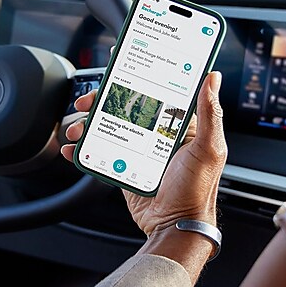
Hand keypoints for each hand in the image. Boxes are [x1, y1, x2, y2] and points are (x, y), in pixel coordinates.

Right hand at [62, 72, 226, 279]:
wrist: (174, 226)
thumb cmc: (197, 190)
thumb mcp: (208, 148)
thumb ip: (210, 113)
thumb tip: (213, 78)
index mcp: (179, 124)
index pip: (157, 90)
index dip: (138, 73)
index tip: (121, 60)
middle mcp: (157, 133)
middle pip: (124, 105)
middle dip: (102, 99)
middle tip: (87, 100)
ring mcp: (138, 150)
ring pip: (108, 125)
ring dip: (87, 122)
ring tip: (76, 127)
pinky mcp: (124, 166)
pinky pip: (100, 151)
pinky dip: (83, 148)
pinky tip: (72, 148)